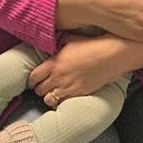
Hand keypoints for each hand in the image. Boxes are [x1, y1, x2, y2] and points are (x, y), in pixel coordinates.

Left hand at [28, 34, 142, 103]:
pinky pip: (62, 104)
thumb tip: (51, 39)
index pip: (33, 77)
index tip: (34, 80)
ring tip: (53, 92)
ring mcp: (68, 87)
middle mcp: (58, 77)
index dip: (31, 80)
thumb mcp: (70, 40)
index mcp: (54, 62)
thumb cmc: (91, 45)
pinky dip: (60, 102)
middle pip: (39, 90)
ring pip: (48, 100)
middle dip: (39, 89)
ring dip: (49, 97)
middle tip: (44, 86)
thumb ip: (57, 42)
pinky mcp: (79, 94)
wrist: (110, 55)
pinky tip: (64, 97)